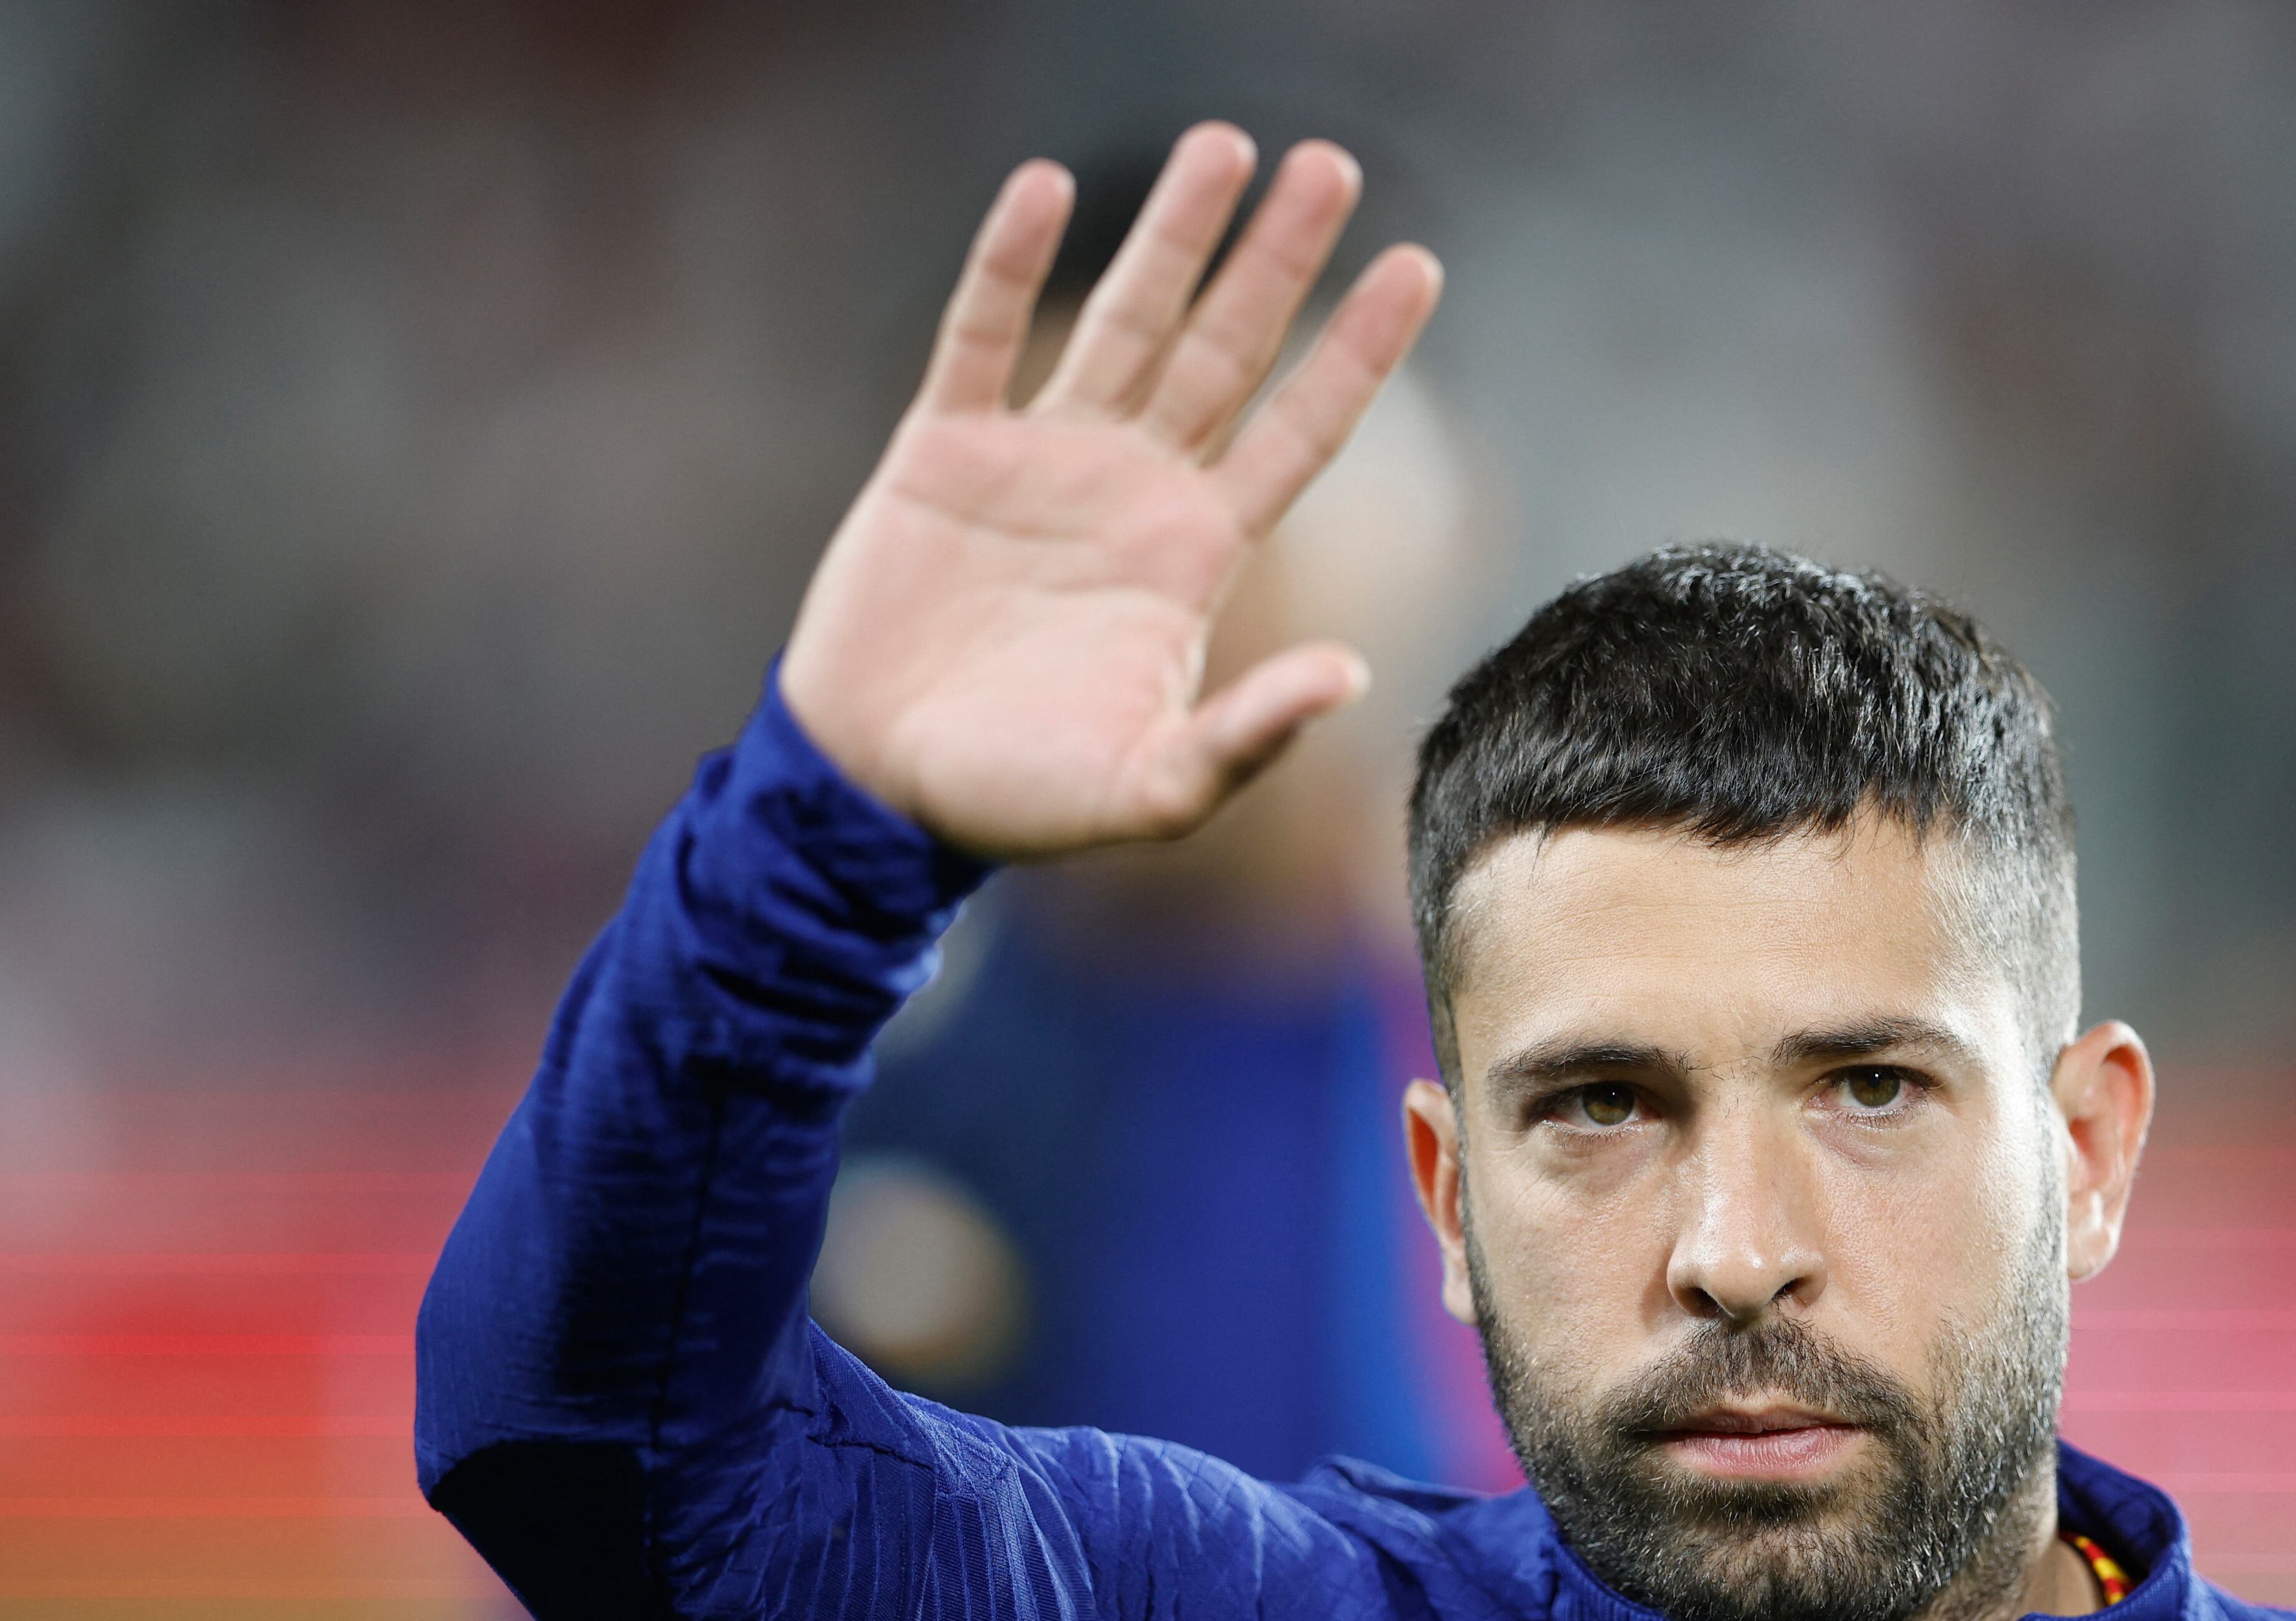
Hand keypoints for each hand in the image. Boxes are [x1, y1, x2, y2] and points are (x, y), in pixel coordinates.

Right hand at [779, 123, 1442, 858]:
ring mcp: (1041, 458)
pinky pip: (981, 337)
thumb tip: (1352, 676)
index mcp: (1193, 556)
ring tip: (1224, 145)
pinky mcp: (943, 450)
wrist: (880, 790)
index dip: (1357, 352)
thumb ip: (1248, 734)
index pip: (1300, 432)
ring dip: (1170, 233)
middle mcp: (1134, 488)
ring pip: (1124, 319)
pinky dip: (1008, 263)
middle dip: (1278, 258)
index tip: (1415, 266)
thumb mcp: (1152, 786)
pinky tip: (1045, 187)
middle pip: (1226, 348)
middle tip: (1333, 164)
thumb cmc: (1022, 799)